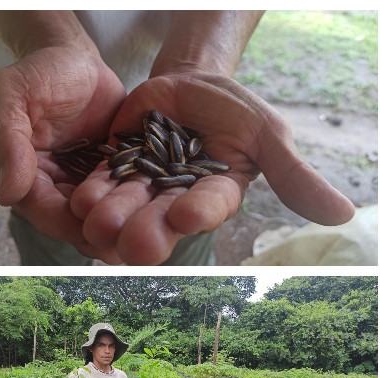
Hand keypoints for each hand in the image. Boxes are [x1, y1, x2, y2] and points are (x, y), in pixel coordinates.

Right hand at [0, 46, 127, 261]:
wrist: (73, 58)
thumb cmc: (36, 73)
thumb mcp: (10, 96)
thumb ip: (6, 141)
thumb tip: (6, 193)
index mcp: (19, 174)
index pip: (38, 206)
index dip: (61, 221)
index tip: (89, 231)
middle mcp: (49, 186)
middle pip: (70, 220)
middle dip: (96, 234)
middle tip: (124, 250)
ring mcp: (79, 182)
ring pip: (98, 215)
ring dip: (119, 230)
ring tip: (146, 244)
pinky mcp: (109, 174)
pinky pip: (122, 196)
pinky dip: (137, 209)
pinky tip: (159, 218)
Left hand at [70, 73, 354, 264]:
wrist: (188, 85)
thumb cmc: (232, 111)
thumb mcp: (266, 134)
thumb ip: (293, 173)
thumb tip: (344, 214)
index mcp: (214, 196)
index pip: (209, 206)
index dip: (198, 211)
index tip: (188, 215)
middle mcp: (174, 200)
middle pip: (160, 218)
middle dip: (147, 230)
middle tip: (135, 245)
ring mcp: (141, 186)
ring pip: (125, 206)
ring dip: (112, 216)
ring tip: (100, 224)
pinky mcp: (113, 169)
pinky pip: (101, 183)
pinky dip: (92, 192)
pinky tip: (81, 201)